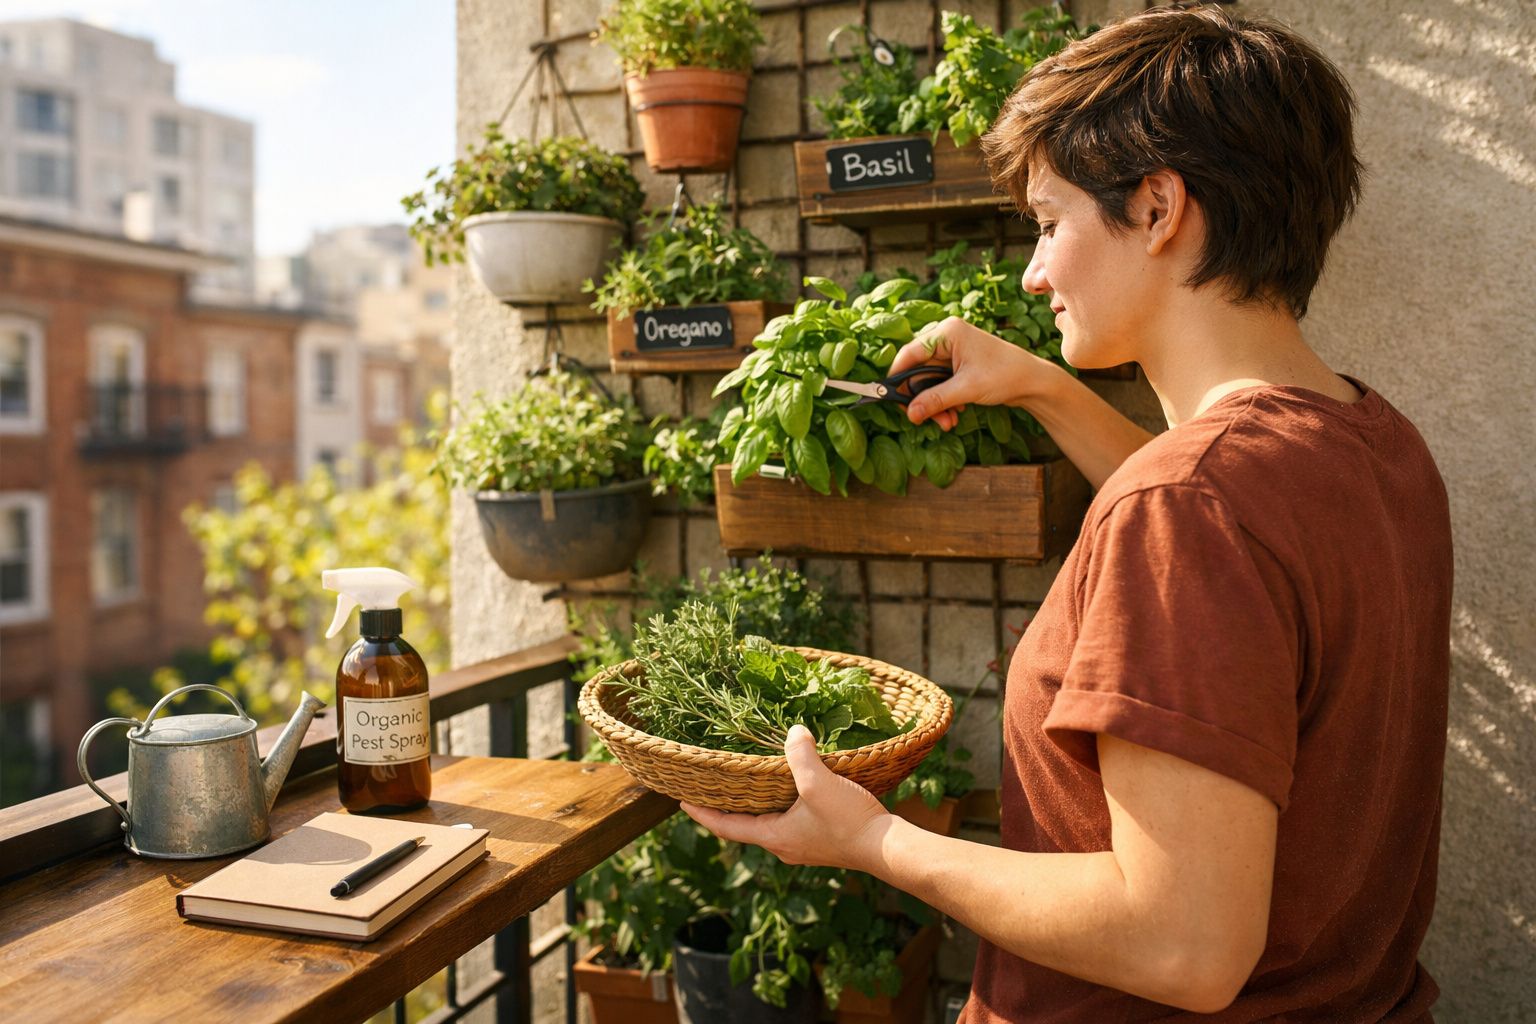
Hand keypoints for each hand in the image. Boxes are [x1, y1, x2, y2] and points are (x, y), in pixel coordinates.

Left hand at [680, 725, 891, 871]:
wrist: (887, 848)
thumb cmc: (848, 821)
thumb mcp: (819, 783)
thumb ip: (800, 756)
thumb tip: (792, 732)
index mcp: (773, 836)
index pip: (726, 826)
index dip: (702, 813)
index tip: (680, 801)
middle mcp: (784, 846)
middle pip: (744, 825)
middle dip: (727, 807)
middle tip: (711, 786)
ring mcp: (803, 845)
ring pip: (768, 822)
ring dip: (755, 805)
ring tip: (745, 782)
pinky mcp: (821, 840)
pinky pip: (790, 820)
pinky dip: (779, 804)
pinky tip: (789, 786)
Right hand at [890, 317, 1060, 429]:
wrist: (1033, 382)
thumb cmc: (1005, 375)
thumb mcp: (966, 389)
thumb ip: (935, 400)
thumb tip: (910, 413)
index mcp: (947, 332)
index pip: (909, 353)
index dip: (898, 377)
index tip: (890, 398)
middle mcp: (946, 338)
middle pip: (917, 371)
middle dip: (922, 399)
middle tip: (923, 420)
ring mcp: (952, 352)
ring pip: (928, 382)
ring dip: (934, 404)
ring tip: (947, 422)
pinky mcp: (957, 366)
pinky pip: (939, 385)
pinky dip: (943, 402)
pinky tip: (954, 414)